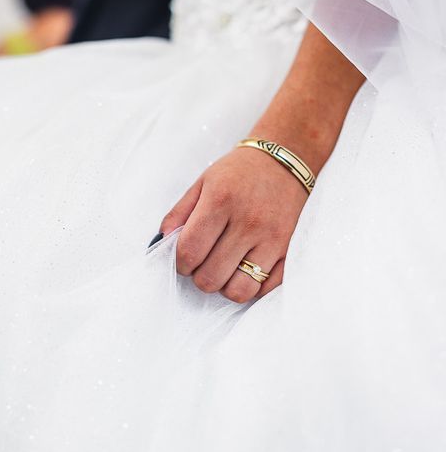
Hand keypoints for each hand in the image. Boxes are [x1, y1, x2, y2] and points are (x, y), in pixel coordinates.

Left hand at [159, 145, 308, 302]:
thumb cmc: (237, 173)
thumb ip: (178, 214)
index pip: (189, 252)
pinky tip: (245, 269)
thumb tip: (161, 243)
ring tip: (224, 269)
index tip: (183, 258)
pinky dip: (251, 287)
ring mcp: (273, 238)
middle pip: (210, 277)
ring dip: (225, 285)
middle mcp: (248, 222)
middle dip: (199, 275)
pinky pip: (266, 289)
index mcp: (221, 201)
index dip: (179, 263)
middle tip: (203, 262)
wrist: (284, 161)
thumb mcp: (202, 183)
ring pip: (239, 291)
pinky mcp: (290, 249)